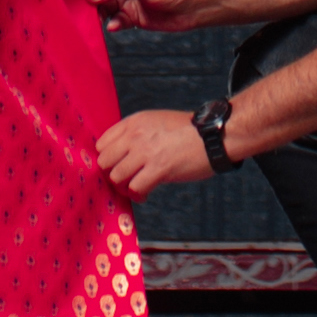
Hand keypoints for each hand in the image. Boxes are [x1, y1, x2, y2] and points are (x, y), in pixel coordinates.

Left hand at [96, 107, 215, 199]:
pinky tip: (145, 194)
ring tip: (135, 188)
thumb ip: (136, 134)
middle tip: (124, 180)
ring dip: (123, 187)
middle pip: (104, 161)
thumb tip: (120, 155)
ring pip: (116, 177)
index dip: (107, 159)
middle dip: (112, 174)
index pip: (102, 143)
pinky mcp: (159, 168)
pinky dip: (137, 195)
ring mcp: (146, 151)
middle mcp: (136, 135)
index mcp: (134, 122)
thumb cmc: (188, 131)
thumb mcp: (156, 121)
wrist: (214, 135)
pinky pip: (134, 188)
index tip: (116, 167)